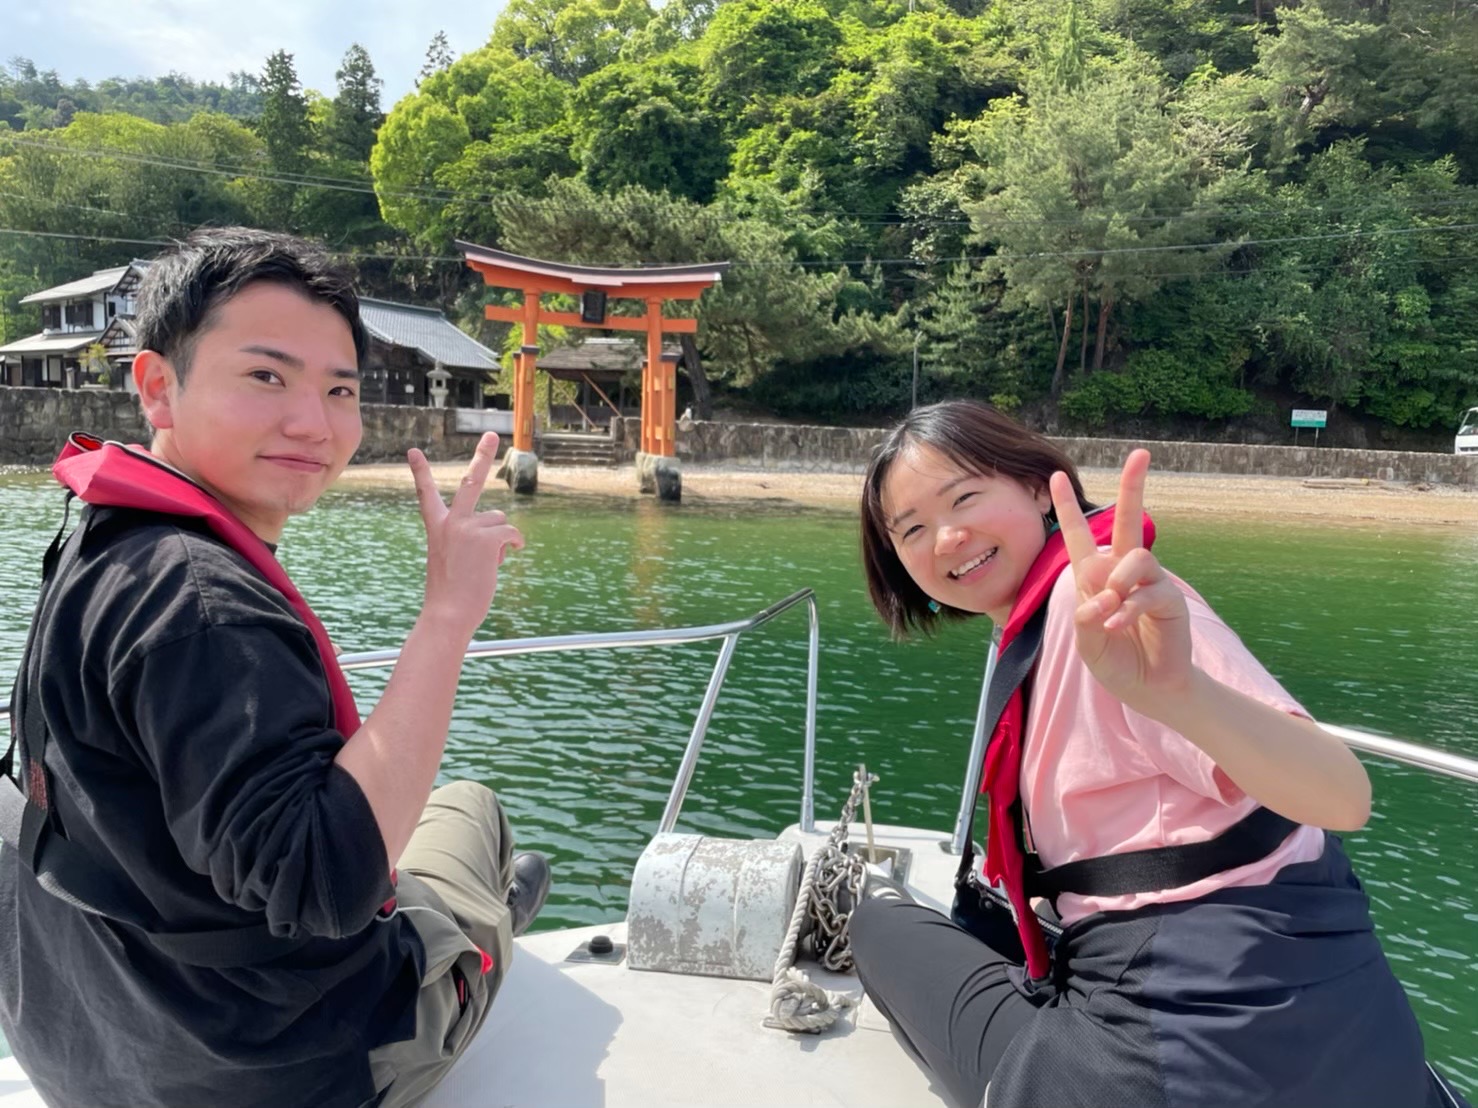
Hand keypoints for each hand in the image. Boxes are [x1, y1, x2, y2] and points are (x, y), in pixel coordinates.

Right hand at [409, 433, 523, 640]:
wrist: (448, 613)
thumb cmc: (451, 594)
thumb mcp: (455, 560)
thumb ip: (472, 539)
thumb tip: (504, 532)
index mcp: (437, 527)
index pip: (427, 494)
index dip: (421, 472)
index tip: (414, 451)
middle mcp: (451, 522)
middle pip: (470, 482)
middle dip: (482, 455)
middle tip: (491, 433)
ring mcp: (468, 528)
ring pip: (499, 520)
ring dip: (500, 540)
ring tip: (485, 564)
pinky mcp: (487, 538)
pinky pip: (511, 534)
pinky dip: (514, 546)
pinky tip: (502, 561)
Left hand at [1048, 450, 1192, 713]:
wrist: (1148, 689)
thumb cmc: (1115, 661)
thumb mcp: (1087, 640)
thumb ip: (1086, 615)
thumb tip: (1101, 591)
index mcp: (1096, 576)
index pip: (1080, 536)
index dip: (1067, 507)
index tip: (1054, 476)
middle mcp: (1125, 572)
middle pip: (1128, 521)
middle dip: (1133, 486)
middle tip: (1140, 454)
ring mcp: (1150, 583)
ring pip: (1136, 558)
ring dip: (1117, 583)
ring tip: (1107, 611)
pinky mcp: (1170, 601)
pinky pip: (1149, 592)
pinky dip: (1129, 608)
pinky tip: (1118, 624)